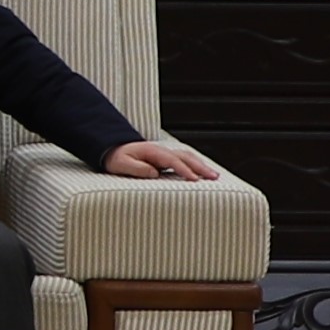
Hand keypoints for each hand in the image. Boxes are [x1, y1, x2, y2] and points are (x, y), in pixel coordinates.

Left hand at [103, 138, 226, 183]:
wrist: (114, 150)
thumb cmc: (118, 159)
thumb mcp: (121, 165)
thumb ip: (137, 169)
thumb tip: (153, 173)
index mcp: (152, 152)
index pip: (172, 161)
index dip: (184, 170)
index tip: (195, 179)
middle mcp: (162, 150)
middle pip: (185, 157)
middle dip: (200, 167)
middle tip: (213, 177)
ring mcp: (165, 153)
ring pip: (188, 157)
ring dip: (202, 165)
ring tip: (215, 176)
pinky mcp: (166, 158)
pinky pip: (185, 160)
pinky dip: (196, 165)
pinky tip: (204, 173)